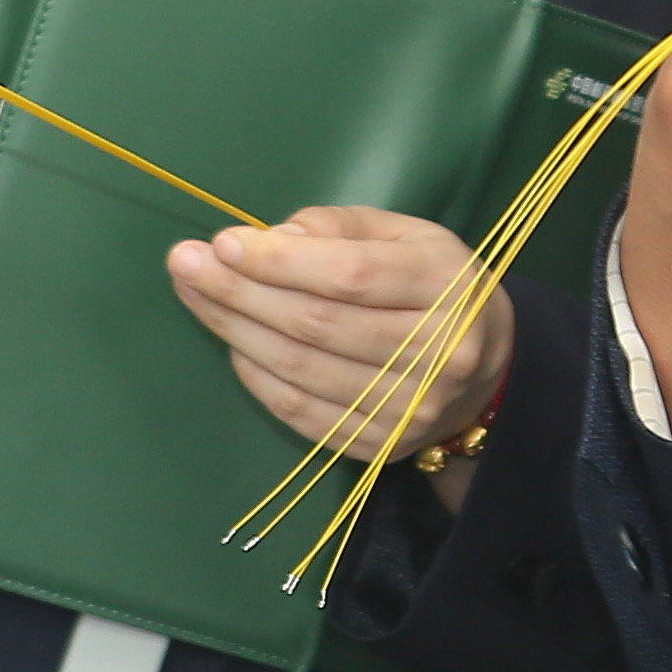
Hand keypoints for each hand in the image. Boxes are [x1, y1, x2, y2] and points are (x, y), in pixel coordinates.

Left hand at [172, 207, 513, 465]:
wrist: (487, 370)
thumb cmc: (435, 285)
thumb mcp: (406, 234)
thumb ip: (339, 226)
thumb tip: (270, 240)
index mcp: (447, 287)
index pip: (351, 276)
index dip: (280, 262)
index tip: (223, 243)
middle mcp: (438, 353)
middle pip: (316, 324)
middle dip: (239, 291)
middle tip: (184, 264)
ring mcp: (410, 408)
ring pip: (302, 370)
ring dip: (235, 331)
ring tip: (195, 296)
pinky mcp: (382, 445)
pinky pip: (301, 412)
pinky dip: (257, 377)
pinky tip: (233, 343)